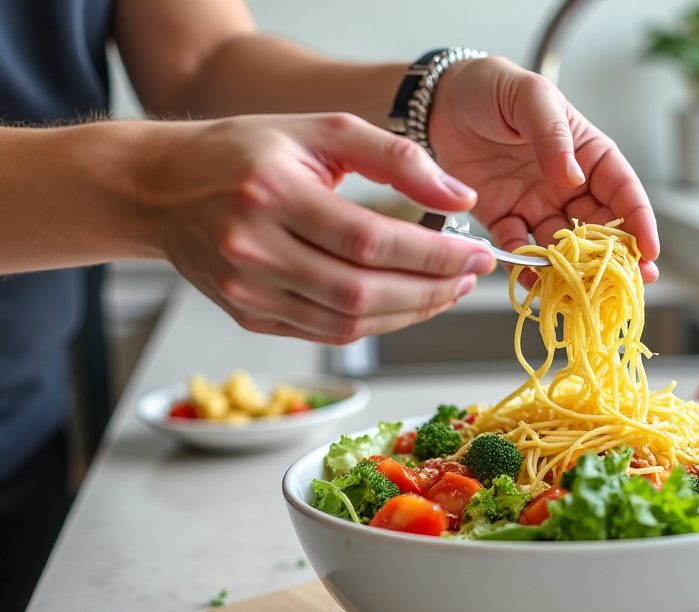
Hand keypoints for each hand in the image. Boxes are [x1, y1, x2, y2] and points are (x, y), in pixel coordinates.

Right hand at [143, 113, 495, 344]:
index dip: (433, 255)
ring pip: (348, 322)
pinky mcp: (249, 317)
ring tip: (446, 290)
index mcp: (271, 194)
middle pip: (362, 291)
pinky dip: (376, 324)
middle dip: (431, 290)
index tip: (476, 252)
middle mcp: (253, 250)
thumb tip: (461, 196)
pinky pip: (327, 333)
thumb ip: (397, 156)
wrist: (162, 188)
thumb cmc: (245, 152)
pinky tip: (405, 304)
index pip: (370, 241)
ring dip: (410, 313)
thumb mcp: (322, 130)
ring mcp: (247, 291)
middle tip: (470, 276)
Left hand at [426, 57, 658, 282]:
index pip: (622, 191)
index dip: (639, 222)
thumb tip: (573, 177)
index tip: (648, 251)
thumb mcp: (531, 96)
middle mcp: (568, 185)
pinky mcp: (503, 218)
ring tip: (579, 293)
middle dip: (614, 259)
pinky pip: (518, 249)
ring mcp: (537, 205)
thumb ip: (552, 134)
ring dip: (572, 271)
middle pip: (599, 228)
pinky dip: (526, 269)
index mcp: (587, 154)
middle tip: (623, 285)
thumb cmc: (494, 88)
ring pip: (562, 247)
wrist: (441, 99)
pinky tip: (534, 283)